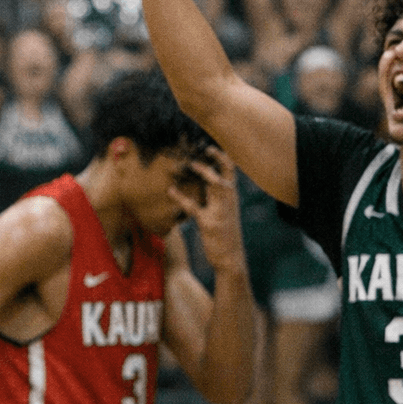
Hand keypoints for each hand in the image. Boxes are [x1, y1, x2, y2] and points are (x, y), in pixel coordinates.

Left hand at [168, 148, 242, 269]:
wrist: (231, 259)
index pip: (231, 170)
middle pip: (227, 172)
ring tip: (189, 163)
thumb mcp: (224, 212)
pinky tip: (170, 191)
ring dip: (203, 171)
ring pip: (216, 184)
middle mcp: (229, 200)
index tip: (209, 144)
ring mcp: (221, 210)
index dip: (222, 156)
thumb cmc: (225, 234)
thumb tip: (204, 180)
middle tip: (204, 145)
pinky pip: (194, 207)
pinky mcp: (209, 223)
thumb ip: (216, 196)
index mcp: (232, 196)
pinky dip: (181, 197)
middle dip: (217, 157)